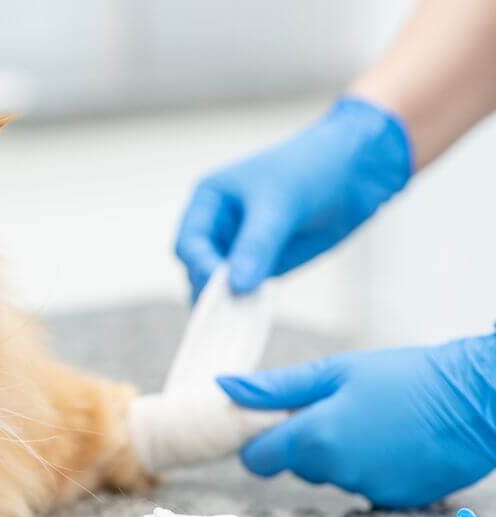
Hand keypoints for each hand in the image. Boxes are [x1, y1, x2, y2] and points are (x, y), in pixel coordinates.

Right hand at [175, 96, 411, 298]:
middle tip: (229, 310)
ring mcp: (239, 249)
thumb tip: (236, 287)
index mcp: (209, 202)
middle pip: (198, 269)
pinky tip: (254, 316)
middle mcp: (218, 228)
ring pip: (220, 286)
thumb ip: (256, 246)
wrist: (355, 170)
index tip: (221, 286)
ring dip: (227, 302)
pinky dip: (247, 305)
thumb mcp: (279, 205)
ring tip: (240, 318)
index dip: (200, 265)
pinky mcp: (263, 265)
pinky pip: (246, 292)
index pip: (189, 243)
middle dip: (211, 289)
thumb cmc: (310, 169)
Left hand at [216, 335, 495, 507]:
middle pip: (296, 464)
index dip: (261, 440)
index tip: (274, 422)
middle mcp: (335, 473)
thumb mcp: (334, 371)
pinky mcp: (393, 500)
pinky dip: (369, 466)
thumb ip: (275, 388)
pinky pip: (363, 484)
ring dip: (339, 452)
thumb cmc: (407, 377)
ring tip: (372, 419)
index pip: (257, 459)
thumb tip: (225, 388)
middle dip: (305, 440)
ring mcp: (366, 490)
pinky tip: (392, 441)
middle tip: (336, 407)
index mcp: (313, 439)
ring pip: (330, 474)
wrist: (479, 401)